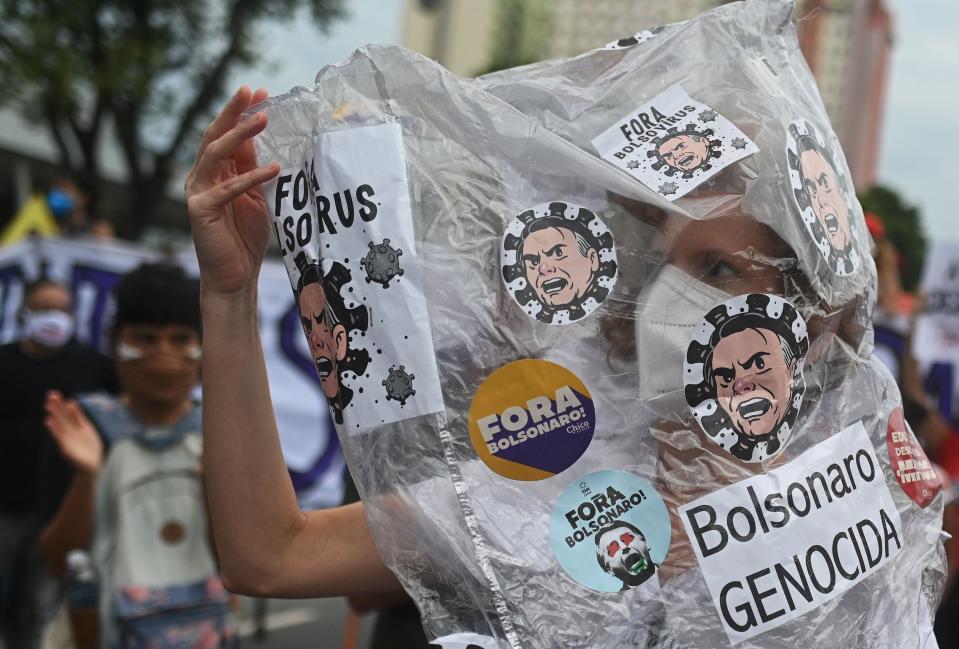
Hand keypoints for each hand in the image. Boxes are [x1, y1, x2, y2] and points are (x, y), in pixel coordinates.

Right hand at [44, 391, 102, 475]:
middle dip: (57, 406)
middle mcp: (69, 432)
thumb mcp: (86, 429)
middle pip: (62, 417)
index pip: (67, 413)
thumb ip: (79, 417)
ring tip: (49, 404)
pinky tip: (49, 420)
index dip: (61, 404)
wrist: (92, 467)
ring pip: (60, 424)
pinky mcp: (65, 448)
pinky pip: (59, 436)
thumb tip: (71, 403)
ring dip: (54, 414)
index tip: (55, 394)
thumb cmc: (89, 448)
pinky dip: (54, 428)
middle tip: (50, 393)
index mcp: (74, 427)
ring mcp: (67, 440)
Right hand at [184, 86, 279, 295]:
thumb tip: (259, 134)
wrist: (235, 275)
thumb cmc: (245, 237)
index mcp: (214, 172)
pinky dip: (251, 177)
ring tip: (262, 119)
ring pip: (215, 154)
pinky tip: (273, 168)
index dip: (239, 113)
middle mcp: (201, 177)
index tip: (258, 91)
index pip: (225, 135)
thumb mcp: (255, 196)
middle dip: (232, 112)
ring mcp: (197, 192)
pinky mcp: (200, 210)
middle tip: (249, 90)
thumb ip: (252, 168)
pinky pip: (227, 188)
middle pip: (214, 136)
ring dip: (239, 135)